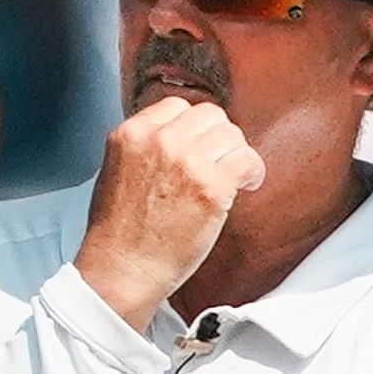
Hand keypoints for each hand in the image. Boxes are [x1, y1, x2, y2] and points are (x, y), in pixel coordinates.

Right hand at [78, 97, 263, 329]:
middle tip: (222, 163)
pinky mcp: (212, 187)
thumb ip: (148, 147)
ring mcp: (187, 162)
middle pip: (211, 116)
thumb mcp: (119, 169)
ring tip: (233, 177)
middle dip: (220, 138)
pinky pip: (248, 162)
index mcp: (132, 133)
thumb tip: (184, 137)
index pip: (179, 107)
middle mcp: (159, 140)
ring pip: (233, 135)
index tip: (202, 146)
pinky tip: (245, 186)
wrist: (123, 267)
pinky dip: (253, 173)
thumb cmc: (121, 230)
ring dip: (237, 155)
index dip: (196, 128)